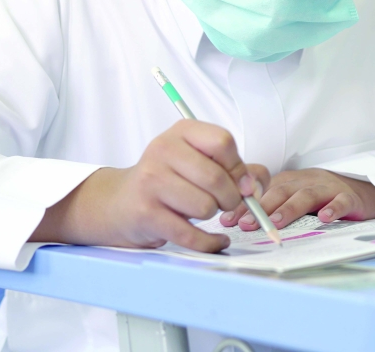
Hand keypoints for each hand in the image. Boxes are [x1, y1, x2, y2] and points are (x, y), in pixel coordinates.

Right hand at [32, 120, 268, 252]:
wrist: (121, 203)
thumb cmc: (171, 179)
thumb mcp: (199, 161)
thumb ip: (237, 169)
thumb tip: (254, 187)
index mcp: (181, 132)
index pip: (223, 142)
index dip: (238, 167)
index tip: (240, 182)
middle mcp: (163, 151)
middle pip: (216, 178)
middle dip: (230, 198)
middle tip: (225, 203)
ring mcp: (151, 182)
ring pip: (205, 207)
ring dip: (212, 216)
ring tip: (200, 211)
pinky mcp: (146, 214)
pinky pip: (190, 235)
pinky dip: (210, 242)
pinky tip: (216, 240)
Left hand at [219, 168, 374, 229]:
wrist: (363, 191)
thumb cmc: (322, 197)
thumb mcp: (295, 198)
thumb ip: (272, 206)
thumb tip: (239, 223)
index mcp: (290, 181)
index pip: (263, 190)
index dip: (245, 204)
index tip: (227, 219)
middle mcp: (306, 180)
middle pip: (281, 190)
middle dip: (262, 207)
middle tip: (246, 224)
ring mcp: (328, 187)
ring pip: (307, 195)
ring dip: (290, 208)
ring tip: (276, 222)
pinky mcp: (349, 197)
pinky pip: (341, 201)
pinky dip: (333, 208)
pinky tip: (324, 218)